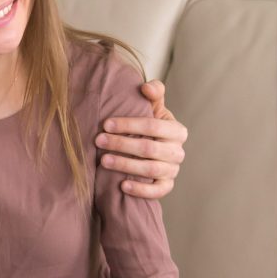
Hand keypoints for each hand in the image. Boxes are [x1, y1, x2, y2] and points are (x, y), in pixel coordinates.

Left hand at [95, 80, 186, 198]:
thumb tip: (145, 87)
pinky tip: (122, 185)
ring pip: (150, 169)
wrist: (152, 153)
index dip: (129, 125)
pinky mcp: (167, 186)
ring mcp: (173, 170)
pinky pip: (157, 191)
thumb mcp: (154, 108)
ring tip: (104, 161)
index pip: (153, 126)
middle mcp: (177, 151)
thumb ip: (154, 93)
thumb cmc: (149, 127)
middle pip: (148, 148)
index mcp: (177, 130)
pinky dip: (140, 190)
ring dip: (126, 165)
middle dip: (121, 144)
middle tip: (99, 141)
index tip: (106, 124)